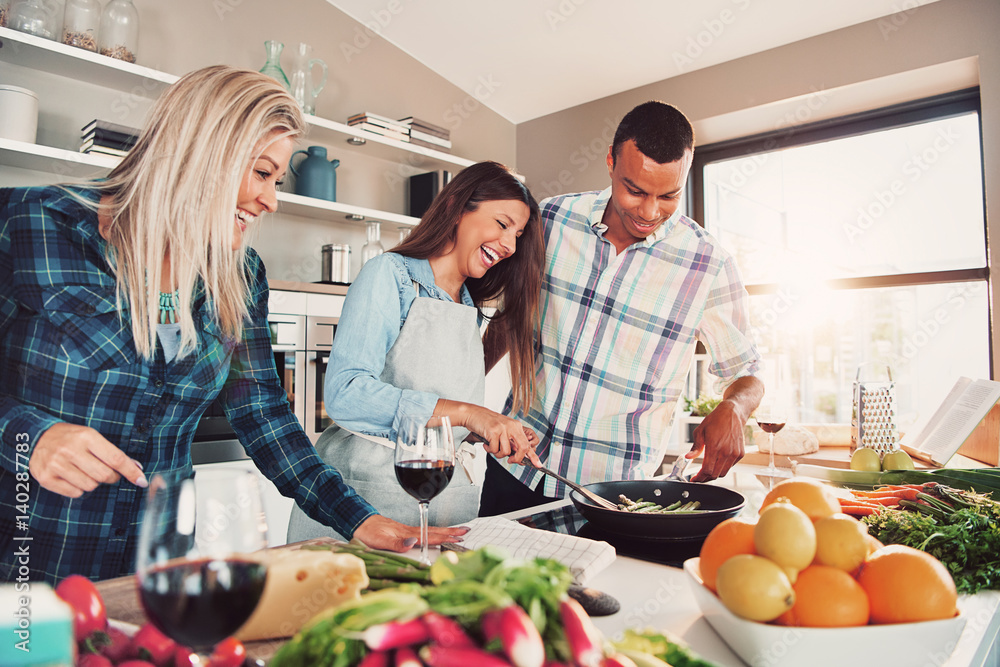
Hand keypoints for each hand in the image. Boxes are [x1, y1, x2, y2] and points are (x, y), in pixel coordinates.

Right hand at [29, 423, 147, 497]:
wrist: (36, 438)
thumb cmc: (70, 438)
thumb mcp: (90, 437)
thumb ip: (112, 452)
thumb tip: (136, 468)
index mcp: (86, 436)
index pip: (115, 458)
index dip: (131, 471)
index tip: (142, 480)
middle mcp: (70, 450)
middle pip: (104, 476)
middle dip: (111, 477)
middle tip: (106, 472)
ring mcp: (56, 465)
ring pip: (90, 486)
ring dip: (93, 482)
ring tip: (84, 471)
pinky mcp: (46, 478)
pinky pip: (75, 493)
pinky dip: (78, 489)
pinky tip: (72, 477)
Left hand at [352, 514, 469, 551]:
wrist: (359, 522)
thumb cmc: (368, 533)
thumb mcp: (380, 541)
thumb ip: (397, 543)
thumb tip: (414, 543)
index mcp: (408, 533)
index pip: (431, 535)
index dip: (446, 536)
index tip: (460, 536)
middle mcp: (410, 531)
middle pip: (434, 530)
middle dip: (451, 531)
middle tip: (466, 531)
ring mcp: (407, 530)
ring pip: (430, 530)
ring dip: (444, 531)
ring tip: (457, 532)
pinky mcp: (403, 532)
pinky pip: (423, 531)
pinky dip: (434, 531)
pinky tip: (435, 533)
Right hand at [461, 405, 541, 466]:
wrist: (473, 414)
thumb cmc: (487, 423)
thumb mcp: (503, 430)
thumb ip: (511, 441)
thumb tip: (518, 456)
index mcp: (516, 426)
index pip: (528, 443)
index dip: (533, 455)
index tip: (538, 464)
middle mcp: (512, 426)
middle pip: (522, 448)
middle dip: (517, 458)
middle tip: (510, 460)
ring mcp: (503, 428)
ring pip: (506, 451)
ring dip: (497, 454)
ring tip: (492, 447)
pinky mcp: (493, 431)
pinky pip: (494, 449)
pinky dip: (489, 450)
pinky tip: (486, 444)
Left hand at [688, 400, 745, 481]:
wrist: (732, 413)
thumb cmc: (715, 420)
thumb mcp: (700, 431)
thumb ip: (695, 447)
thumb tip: (688, 457)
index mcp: (714, 446)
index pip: (707, 470)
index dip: (699, 477)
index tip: (694, 479)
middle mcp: (726, 451)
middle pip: (715, 474)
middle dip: (705, 478)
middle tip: (699, 477)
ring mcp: (735, 453)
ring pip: (723, 473)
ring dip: (714, 474)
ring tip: (707, 471)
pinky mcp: (740, 453)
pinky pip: (730, 467)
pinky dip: (723, 468)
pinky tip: (717, 463)